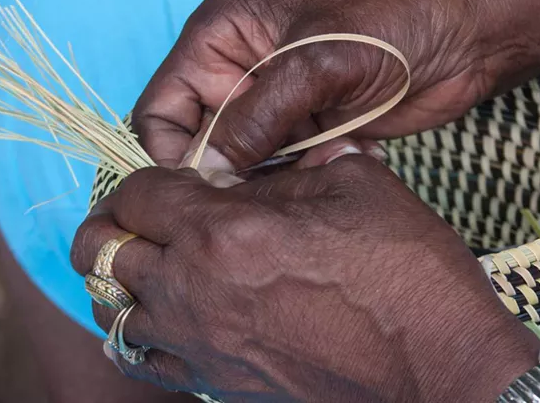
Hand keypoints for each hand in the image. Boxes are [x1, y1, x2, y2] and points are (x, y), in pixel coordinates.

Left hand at [71, 149, 539, 401]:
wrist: (440, 369)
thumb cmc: (405, 271)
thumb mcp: (354, 184)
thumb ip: (292, 165)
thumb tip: (264, 160)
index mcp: (224, 230)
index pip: (136, 193)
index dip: (145, 177)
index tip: (171, 179)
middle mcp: (193, 288)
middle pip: (99, 249)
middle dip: (114, 222)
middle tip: (143, 213)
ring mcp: (199, 343)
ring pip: (111, 306)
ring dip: (122, 274)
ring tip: (153, 259)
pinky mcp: (216, 382)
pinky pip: (142, 355)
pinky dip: (139, 326)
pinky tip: (170, 310)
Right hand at [132, 0, 539, 171]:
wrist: (465, 32)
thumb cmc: (391, 18)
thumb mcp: (315, 61)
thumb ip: (256, 117)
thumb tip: (208, 173)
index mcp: (220, 37)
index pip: (160, 107)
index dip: (171, 152)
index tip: (202, 190)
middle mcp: (236, 72)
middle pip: (198, 142)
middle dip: (226, 170)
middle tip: (264, 190)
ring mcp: (272, 105)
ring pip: (240, 163)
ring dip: (269, 176)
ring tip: (315, 164)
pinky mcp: (304, 131)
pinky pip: (279, 171)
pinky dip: (300, 177)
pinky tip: (339, 157)